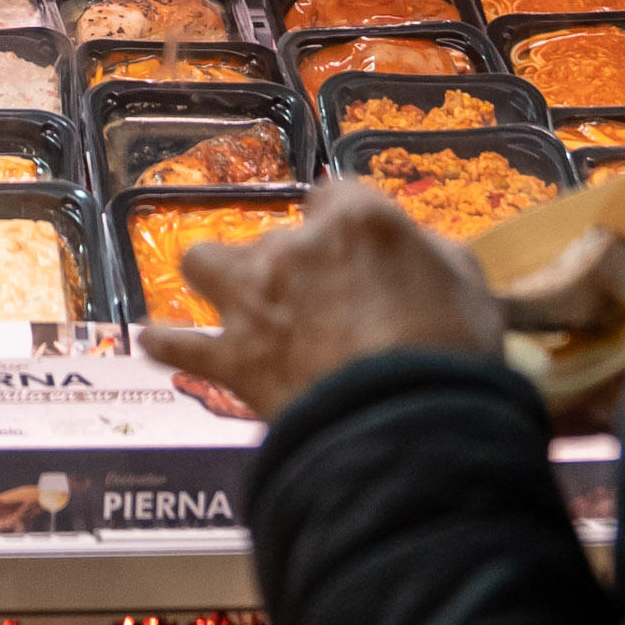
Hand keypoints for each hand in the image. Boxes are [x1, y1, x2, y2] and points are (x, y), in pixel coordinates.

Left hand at [137, 179, 502, 422]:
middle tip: (319, 301)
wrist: (405, 430)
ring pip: (205, 262)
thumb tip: (415, 250)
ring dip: (216, 275)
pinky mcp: (232, 357)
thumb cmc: (450, 356)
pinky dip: (168, 345)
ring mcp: (255, 301)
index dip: (343, 220)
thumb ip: (432, 255)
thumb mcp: (469, 287)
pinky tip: (154, 343)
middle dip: (295, 264)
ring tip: (228, 294)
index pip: (337, 195)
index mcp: (358, 223)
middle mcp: (296, 250)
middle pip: (279, 236)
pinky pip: (181, 345)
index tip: (350, 240)